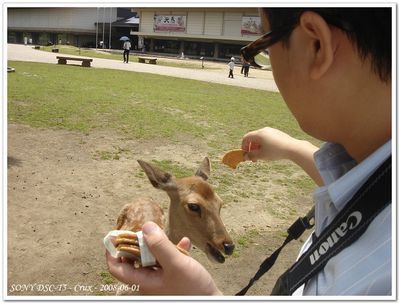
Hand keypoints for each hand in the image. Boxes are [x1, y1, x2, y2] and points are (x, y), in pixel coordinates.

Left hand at [106, 222, 221, 294]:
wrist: (211, 300)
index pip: (117, 268)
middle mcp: (149, 282)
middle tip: (141, 230)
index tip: (114, 236)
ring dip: (157, 245)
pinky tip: (184, 243)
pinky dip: (173, 250)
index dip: (112, 252)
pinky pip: (167, 260)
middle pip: (133, 260)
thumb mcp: (176, 264)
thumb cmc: (193, 289)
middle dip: (137, 244)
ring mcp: (161, 279)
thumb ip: (160, 245)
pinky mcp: (173, 277)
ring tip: (163, 234)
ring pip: (150, 259)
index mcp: (144, 282)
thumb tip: (146, 227)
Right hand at [241, 127, 296, 161]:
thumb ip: (251, 156)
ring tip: (262, 155)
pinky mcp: (277, 133)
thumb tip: (245, 157)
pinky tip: (270, 151)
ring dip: (258, 147)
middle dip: (251, 148)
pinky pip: (267, 137)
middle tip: (254, 158)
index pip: (246, 138)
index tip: (246, 154)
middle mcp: (263, 130)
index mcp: (258, 134)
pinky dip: (264, 144)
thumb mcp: (261, 155)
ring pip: (260, 138)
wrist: (292, 148)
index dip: (243, 146)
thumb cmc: (275, 152)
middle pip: (253, 138)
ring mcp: (271, 130)